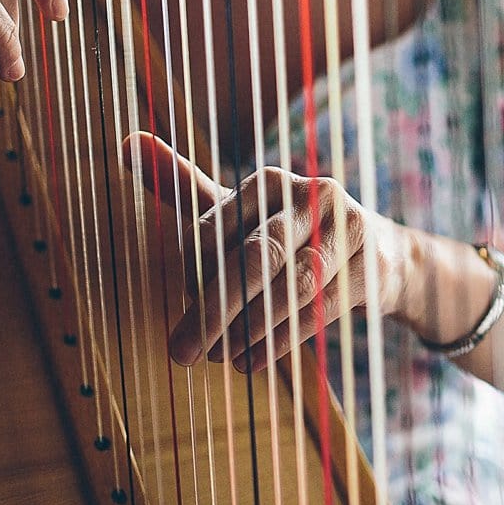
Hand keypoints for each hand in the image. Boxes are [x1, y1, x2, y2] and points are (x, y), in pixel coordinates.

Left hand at [127, 133, 416, 371]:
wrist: (378, 255)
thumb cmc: (291, 234)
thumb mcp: (238, 213)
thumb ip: (182, 184)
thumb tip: (125, 142)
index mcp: (270, 182)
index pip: (217, 228)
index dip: (195, 274)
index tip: (182, 307)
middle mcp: (310, 196)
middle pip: (257, 257)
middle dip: (214, 310)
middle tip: (180, 353)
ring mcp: (345, 231)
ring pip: (291, 287)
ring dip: (250, 329)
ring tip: (219, 358)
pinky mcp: (369, 266)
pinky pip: (319, 310)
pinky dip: (279, 342)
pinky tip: (250, 362)